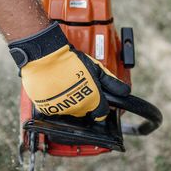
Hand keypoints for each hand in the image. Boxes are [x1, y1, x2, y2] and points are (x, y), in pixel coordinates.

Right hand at [9, 22, 129, 121]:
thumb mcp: (95, 68)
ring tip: (65, 86)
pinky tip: (55, 90)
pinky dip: (55, 103)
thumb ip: (111, 82)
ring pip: (70, 111)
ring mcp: (62, 109)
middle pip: (85, 112)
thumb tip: (125, 91)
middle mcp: (78, 108)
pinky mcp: (47, 109)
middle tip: (77, 86)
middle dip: (84, 102)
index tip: (96, 99)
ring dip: (69, 102)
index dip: (100, 106)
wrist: (46, 57)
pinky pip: (54, 110)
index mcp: (92, 99)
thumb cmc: (70, 60)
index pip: (101, 113)